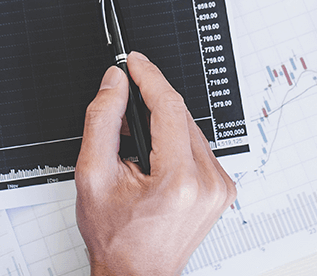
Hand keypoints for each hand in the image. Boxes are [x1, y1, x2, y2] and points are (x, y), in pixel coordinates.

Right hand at [75, 52, 235, 275]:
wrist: (136, 275)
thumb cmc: (116, 237)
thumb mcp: (92, 176)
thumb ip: (102, 121)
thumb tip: (115, 83)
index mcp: (179, 181)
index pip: (169, 106)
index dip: (149, 77)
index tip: (133, 61)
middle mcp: (208, 182)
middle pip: (181, 115)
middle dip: (151, 101)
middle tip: (123, 98)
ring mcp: (220, 187)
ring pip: (191, 129)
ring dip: (164, 122)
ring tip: (133, 135)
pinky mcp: (223, 189)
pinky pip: (199, 148)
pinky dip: (176, 141)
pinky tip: (155, 152)